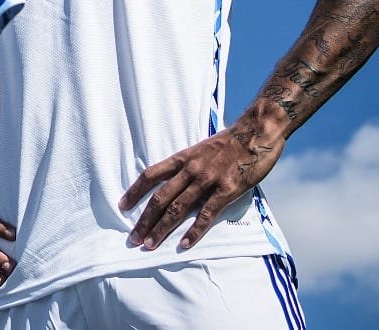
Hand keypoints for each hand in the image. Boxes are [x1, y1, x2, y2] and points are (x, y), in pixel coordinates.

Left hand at [120, 120, 283, 251]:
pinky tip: (184, 244)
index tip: (122, 206)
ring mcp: (207, 180)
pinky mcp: (226, 190)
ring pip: (177, 209)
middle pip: (160, 198)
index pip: (150, 175)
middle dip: (144, 220)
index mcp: (182, 158)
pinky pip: (206, 215)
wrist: (256, 133)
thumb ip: (187, 166)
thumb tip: (175, 182)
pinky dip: (194, 232)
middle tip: (133, 238)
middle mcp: (190, 169)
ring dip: (161, 229)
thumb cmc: (229, 143)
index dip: (134, 191)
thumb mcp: (200, 149)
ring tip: (149, 244)